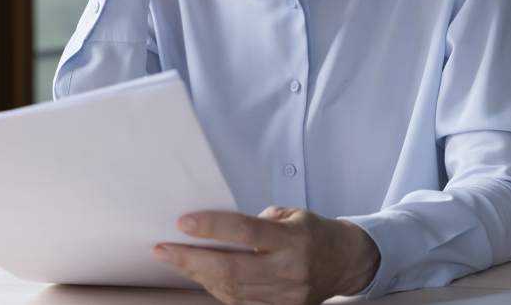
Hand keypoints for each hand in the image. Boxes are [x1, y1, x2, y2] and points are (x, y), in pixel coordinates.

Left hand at [153, 207, 380, 304]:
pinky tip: (201, 275)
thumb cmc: (315, 232)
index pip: (246, 232)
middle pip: (232, 269)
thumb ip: (256, 222)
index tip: (183, 223)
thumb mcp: (290, 214)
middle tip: (164, 249)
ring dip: (198, 275)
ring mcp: (286, 295)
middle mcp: (290, 269)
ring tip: (176, 260)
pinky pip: (240, 302)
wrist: (346, 261)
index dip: (212, 227)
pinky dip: (216, 289)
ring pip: (232, 290)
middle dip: (191, 259)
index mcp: (293, 238)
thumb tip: (214, 229)